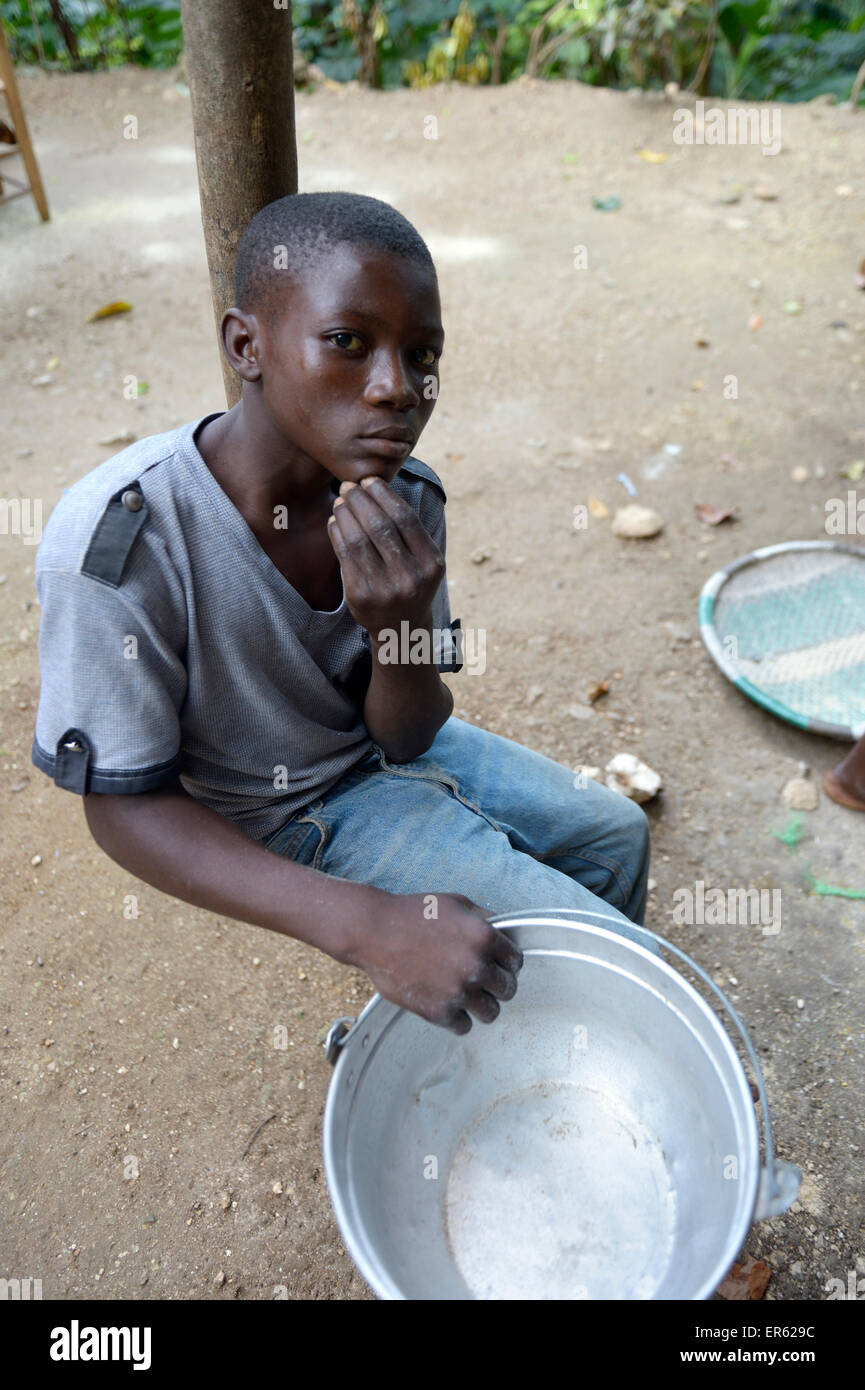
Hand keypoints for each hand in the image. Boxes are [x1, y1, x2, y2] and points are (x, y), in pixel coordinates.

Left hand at [327, 476, 443, 637]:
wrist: (401, 629)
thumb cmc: (411, 584)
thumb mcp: (423, 562)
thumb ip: (408, 532)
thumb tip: (375, 490)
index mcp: (431, 564)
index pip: (405, 518)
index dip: (384, 495)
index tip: (370, 481)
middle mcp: (411, 578)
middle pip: (380, 526)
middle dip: (361, 500)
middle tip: (349, 487)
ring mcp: (385, 590)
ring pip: (359, 539)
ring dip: (346, 514)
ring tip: (340, 501)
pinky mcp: (360, 597)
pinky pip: (345, 556)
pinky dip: (337, 534)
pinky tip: (335, 522)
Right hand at [349, 890, 523, 1033]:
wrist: (374, 932)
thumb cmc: (412, 914)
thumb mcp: (455, 903)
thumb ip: (483, 918)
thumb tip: (502, 931)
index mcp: (484, 937)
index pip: (516, 962)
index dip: (508, 963)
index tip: (499, 966)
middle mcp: (476, 966)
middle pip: (508, 990)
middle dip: (497, 985)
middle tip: (483, 982)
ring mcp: (457, 992)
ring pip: (491, 1013)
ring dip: (481, 1005)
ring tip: (468, 996)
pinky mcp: (438, 1012)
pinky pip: (464, 1026)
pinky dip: (458, 1018)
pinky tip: (448, 1003)